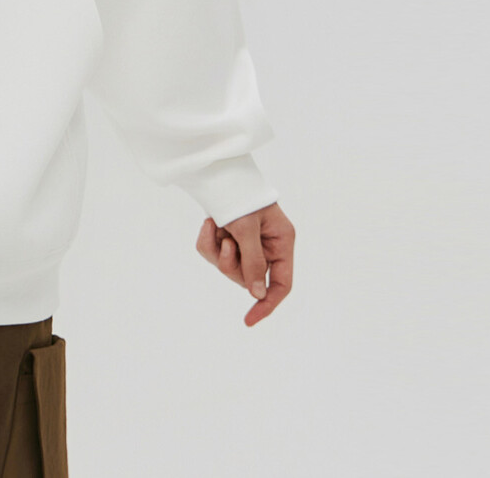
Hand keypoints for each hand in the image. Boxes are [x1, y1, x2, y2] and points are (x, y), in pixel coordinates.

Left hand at [196, 200, 294, 325]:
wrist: (215, 169)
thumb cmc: (239, 193)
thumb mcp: (247, 228)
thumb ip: (254, 262)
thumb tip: (258, 295)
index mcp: (281, 242)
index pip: (281, 284)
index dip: (267, 304)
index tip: (249, 320)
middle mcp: (266, 244)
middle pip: (249, 278)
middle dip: (232, 264)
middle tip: (226, 242)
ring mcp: (245, 241)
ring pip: (229, 266)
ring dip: (217, 250)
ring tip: (217, 226)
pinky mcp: (226, 236)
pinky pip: (213, 253)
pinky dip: (207, 240)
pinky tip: (208, 223)